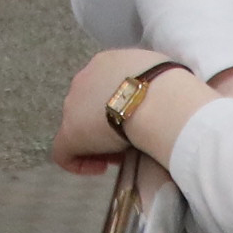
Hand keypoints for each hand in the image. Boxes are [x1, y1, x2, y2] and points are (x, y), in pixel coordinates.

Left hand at [58, 46, 172, 171]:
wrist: (157, 101)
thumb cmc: (168, 86)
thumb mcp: (159, 73)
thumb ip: (149, 82)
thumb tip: (156, 95)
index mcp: (106, 63)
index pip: (105, 86)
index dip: (117, 106)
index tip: (134, 120)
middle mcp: (84, 79)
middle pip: (88, 105)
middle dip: (105, 123)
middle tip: (126, 139)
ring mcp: (73, 105)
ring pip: (78, 126)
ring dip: (97, 141)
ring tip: (120, 154)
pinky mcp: (69, 133)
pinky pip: (63, 152)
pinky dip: (79, 162)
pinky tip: (101, 169)